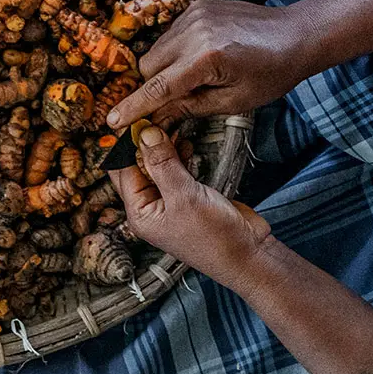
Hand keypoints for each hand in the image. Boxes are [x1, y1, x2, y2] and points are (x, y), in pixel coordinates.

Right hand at [105, 0, 320, 129]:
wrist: (296, 34)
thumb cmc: (273, 72)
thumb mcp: (235, 101)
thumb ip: (191, 107)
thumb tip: (158, 116)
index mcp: (207, 57)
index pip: (159, 87)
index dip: (134, 107)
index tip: (114, 121)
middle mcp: (195, 31)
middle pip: (148, 66)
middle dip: (154, 86)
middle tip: (176, 100)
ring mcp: (193, 15)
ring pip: (156, 50)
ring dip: (166, 68)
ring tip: (198, 76)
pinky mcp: (195, 6)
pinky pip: (170, 35)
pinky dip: (176, 50)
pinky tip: (201, 57)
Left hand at [108, 123, 273, 288]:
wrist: (250, 254)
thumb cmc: (215, 237)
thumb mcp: (184, 197)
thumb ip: (163, 164)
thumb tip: (144, 134)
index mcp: (139, 212)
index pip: (122, 170)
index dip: (127, 144)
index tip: (136, 119)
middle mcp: (151, 207)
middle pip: (138, 166)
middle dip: (145, 143)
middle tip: (154, 118)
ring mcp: (171, 202)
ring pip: (158, 166)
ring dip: (163, 148)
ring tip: (170, 126)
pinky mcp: (190, 197)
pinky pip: (177, 171)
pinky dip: (179, 156)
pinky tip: (185, 143)